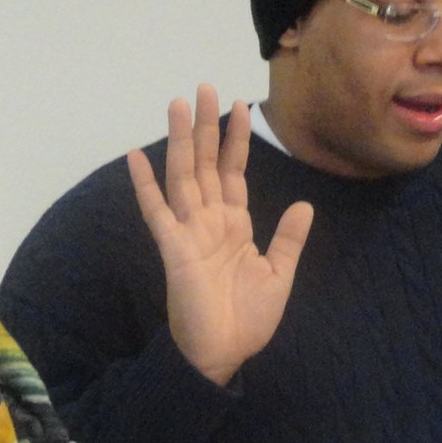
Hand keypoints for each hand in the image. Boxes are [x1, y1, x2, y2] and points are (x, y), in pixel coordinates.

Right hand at [128, 84, 312, 384]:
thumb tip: (304, 204)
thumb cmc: (248, 320)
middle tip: (204, 87)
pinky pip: (157, 210)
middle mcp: (208, 220)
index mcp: (234, 225)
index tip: (239, 104)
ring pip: (183, 175)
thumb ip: (288, 238)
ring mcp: (188, 230)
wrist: (223, 354)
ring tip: (177, 104)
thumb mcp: (279, 274)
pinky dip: (145, 183)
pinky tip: (137, 156)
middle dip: (206, 126)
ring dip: (180, 140)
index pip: (233, 172)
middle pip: (206, 163)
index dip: (235, 139)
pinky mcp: (172, 247)